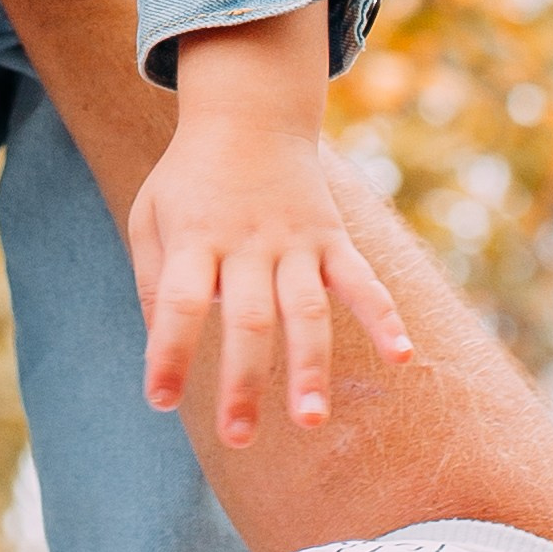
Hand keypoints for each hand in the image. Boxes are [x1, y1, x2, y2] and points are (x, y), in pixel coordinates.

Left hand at [131, 116, 411, 440]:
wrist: (249, 114)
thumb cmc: (189, 180)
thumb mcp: (150, 216)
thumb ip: (153, 280)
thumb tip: (159, 348)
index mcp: (195, 239)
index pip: (176, 302)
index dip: (167, 352)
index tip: (159, 401)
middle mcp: (247, 243)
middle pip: (248, 318)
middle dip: (243, 381)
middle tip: (238, 437)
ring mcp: (295, 241)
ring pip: (307, 310)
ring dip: (311, 367)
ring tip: (311, 421)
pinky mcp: (332, 239)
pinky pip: (363, 281)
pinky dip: (385, 317)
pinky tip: (402, 358)